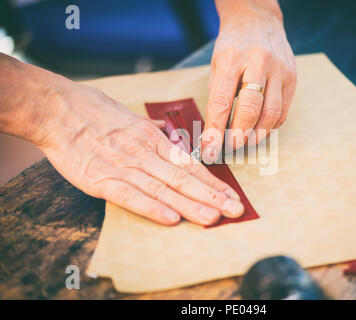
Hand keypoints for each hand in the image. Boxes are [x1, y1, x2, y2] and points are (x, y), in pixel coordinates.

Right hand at [0, 55, 244, 225]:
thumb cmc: (92, 110)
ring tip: (213, 218)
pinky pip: (130, 196)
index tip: (231, 195)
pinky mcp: (100, 178)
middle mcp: (143, 152)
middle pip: (183, 177)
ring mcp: (123, 165)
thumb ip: (149, 127)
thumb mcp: (128, 114)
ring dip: (189, 204)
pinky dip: (151, 207)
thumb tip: (166, 131)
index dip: (212, 182)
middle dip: (212, 196)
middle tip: (236, 210)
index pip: (189, 164)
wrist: (56, 109)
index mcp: (151, 138)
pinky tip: (170, 218)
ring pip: (162, 188)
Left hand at [202, 1, 296, 162]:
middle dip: (240, 135)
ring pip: (271, 113)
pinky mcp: (292, 78)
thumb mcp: (217, 65)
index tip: (210, 149)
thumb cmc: (233, 47)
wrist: (258, 22)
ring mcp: (279, 70)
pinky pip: (283, 110)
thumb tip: (215, 133)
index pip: (222, 101)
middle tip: (231, 147)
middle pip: (251, 108)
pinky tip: (261, 129)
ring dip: (257, 134)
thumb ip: (217, 98)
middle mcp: (258, 62)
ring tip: (246, 142)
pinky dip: (271, 126)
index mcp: (232, 58)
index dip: (216, 130)